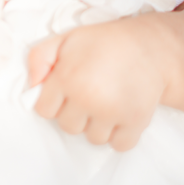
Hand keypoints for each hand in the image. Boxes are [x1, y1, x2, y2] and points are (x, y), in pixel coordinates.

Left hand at [28, 16, 169, 151]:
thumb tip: (32, 86)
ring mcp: (112, 112)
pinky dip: (120, 136)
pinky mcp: (136, 121)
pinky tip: (121, 116)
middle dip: (75, 113)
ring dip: (98, 126)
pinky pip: (119, 145)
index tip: (66, 92)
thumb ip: (39, 58)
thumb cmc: (105, 43)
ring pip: (93, 138)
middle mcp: (87, 98)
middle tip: (90, 94)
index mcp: (67, 78)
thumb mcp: (66, 39)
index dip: (53, 101)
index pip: (44, 110)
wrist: (151, 45)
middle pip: (68, 127)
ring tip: (107, 103)